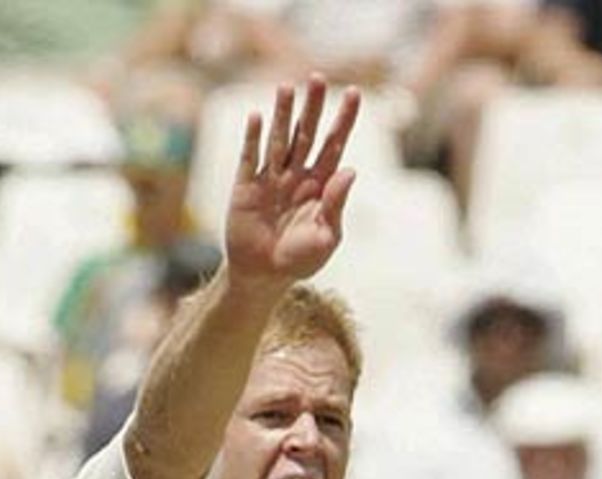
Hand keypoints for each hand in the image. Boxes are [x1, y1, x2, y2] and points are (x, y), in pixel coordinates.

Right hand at [226, 76, 358, 289]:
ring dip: (282, 114)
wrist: (263, 277)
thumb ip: (337, 204)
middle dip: (313, 107)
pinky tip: (257, 117)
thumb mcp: (327, 237)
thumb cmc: (300, 260)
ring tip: (286, 88)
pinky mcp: (246, 187)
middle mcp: (296, 175)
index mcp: (320, 185)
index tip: (355, 93)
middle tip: (318, 79)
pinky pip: (250, 158)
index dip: (344, 120)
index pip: (335, 145)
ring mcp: (271, 179)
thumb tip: (350, 170)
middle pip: (306, 133)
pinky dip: (253, 138)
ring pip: (279, 139)